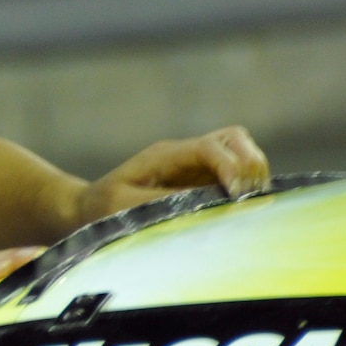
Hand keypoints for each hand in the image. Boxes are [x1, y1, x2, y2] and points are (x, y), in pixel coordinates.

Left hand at [77, 126, 269, 224]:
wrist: (91, 207)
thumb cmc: (103, 207)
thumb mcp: (123, 206)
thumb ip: (159, 203)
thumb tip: (199, 206)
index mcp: (165, 156)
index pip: (207, 147)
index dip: (229, 165)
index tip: (236, 194)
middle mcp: (185, 155)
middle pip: (233, 137)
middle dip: (250, 161)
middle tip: (250, 195)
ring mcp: (197, 166)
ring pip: (240, 151)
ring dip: (253, 172)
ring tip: (252, 202)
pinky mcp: (203, 181)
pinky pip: (236, 174)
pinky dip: (248, 186)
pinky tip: (245, 208)